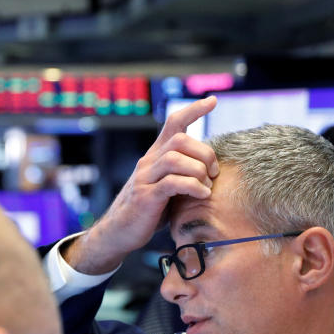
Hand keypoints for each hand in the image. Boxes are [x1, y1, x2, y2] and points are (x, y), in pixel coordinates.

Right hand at [62, 97, 219, 273]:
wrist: (119, 232)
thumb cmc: (148, 211)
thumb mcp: (167, 187)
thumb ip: (183, 173)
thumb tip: (210, 168)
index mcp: (156, 156)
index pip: (174, 123)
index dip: (194, 109)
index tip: (213, 101)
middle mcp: (149, 162)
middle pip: (181, 139)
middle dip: (204, 154)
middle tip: (214, 173)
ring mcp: (146, 178)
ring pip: (176, 158)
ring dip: (199, 171)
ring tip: (206, 187)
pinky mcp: (146, 197)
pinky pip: (173, 183)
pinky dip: (193, 187)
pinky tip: (202, 196)